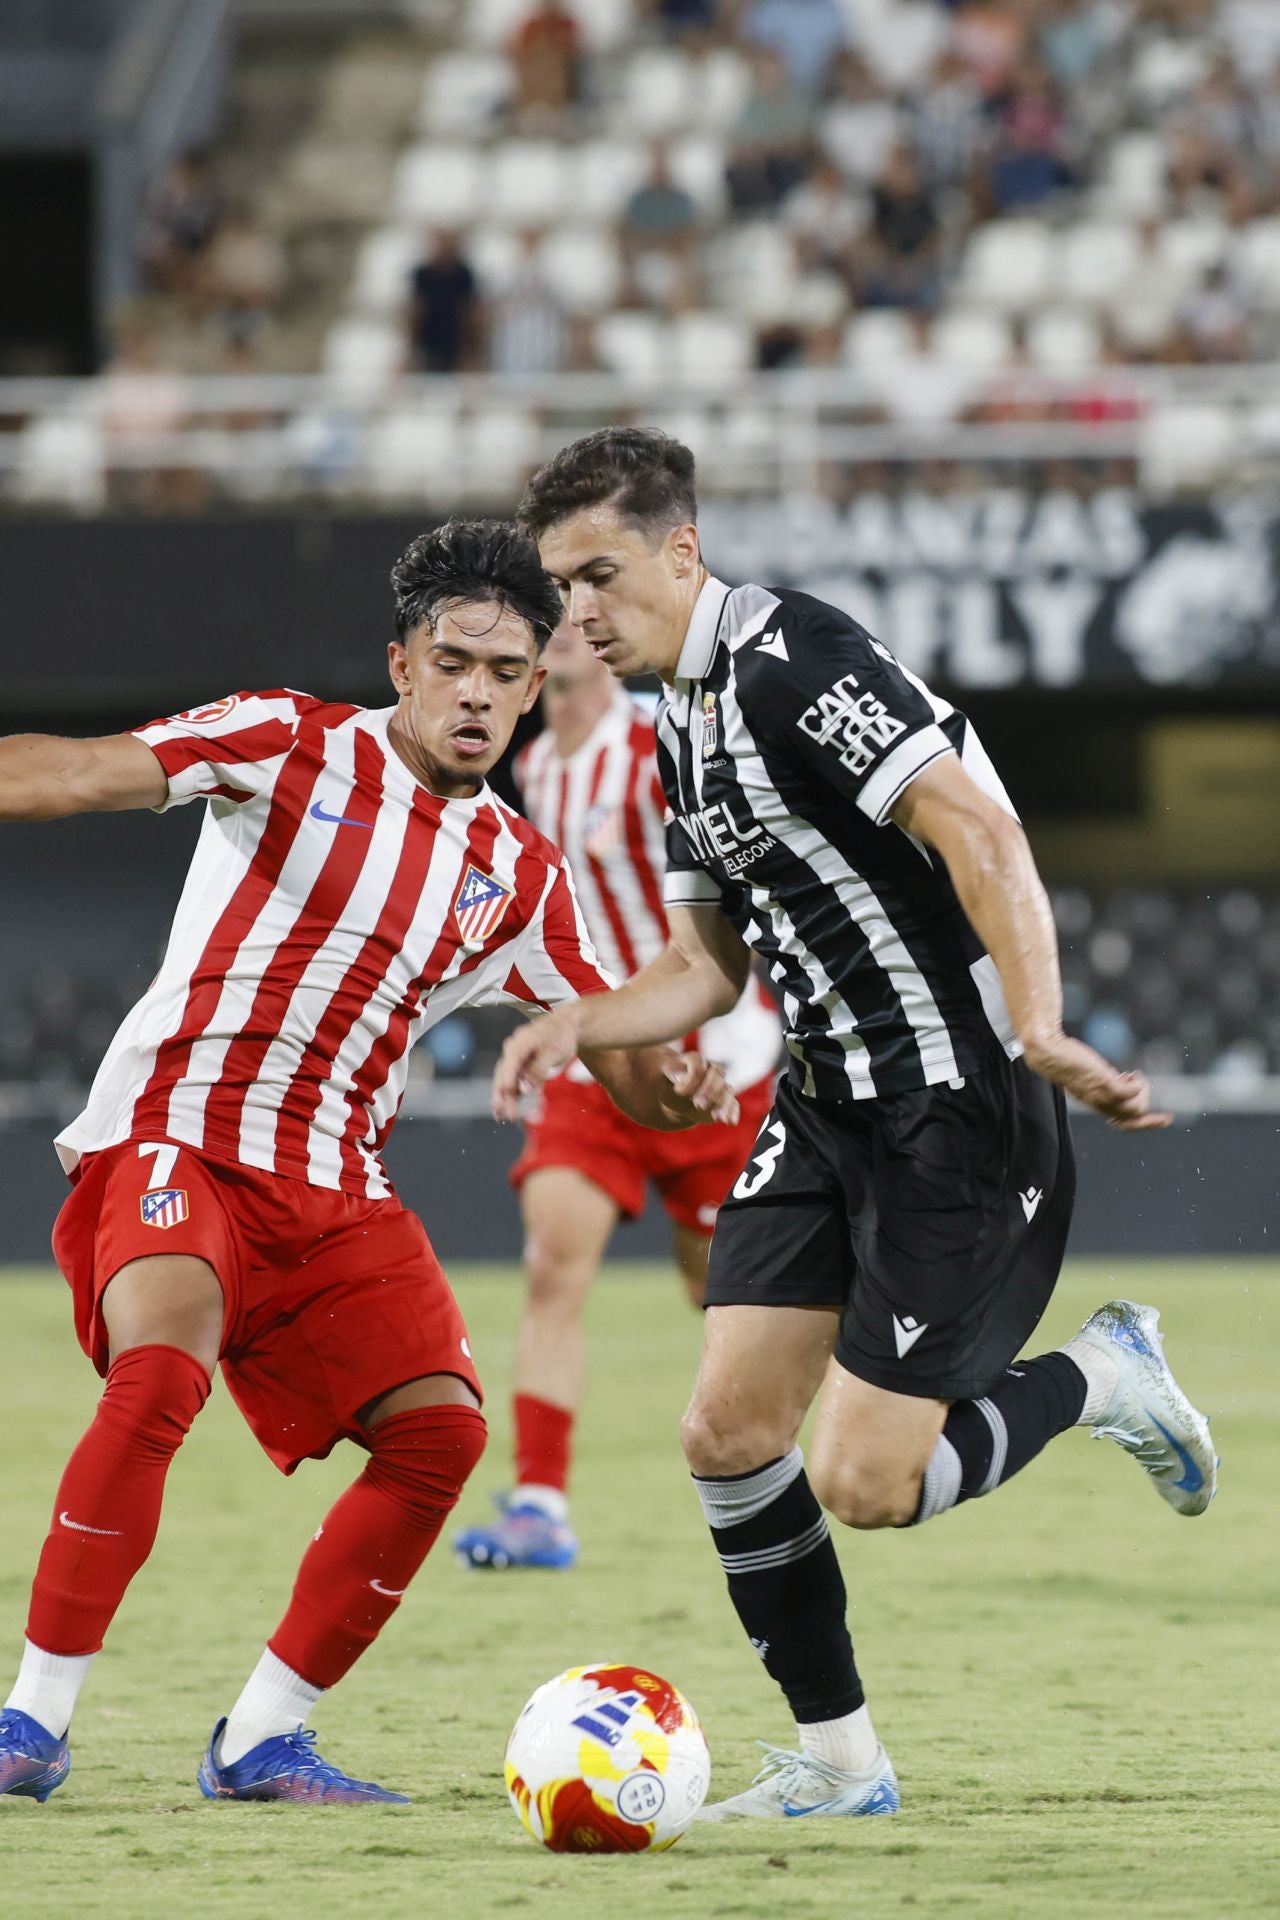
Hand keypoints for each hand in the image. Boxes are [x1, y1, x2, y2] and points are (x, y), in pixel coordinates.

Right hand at [493, 1007, 579, 1120]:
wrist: (566, 1025)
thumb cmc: (561, 1037)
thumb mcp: (554, 1053)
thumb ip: (537, 1070)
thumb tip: (524, 1089)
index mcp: (519, 1043)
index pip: (509, 1066)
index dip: (506, 1085)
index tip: (505, 1102)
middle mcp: (513, 1049)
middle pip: (503, 1074)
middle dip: (501, 1096)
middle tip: (500, 1115)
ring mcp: (516, 1056)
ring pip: (506, 1079)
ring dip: (504, 1097)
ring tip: (500, 1116)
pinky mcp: (521, 1063)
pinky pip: (514, 1079)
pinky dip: (514, 1092)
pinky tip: (513, 1106)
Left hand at [660, 1052, 739, 1127]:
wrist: (677, 1100)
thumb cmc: (670, 1085)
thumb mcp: (665, 1078)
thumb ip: (672, 1073)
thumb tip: (680, 1076)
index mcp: (696, 1060)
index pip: (698, 1065)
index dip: (692, 1079)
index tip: (680, 1092)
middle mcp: (712, 1070)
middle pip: (717, 1076)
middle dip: (709, 1091)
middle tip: (698, 1105)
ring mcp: (721, 1086)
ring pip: (727, 1091)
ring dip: (723, 1104)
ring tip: (717, 1118)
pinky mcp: (726, 1101)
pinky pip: (733, 1105)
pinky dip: (732, 1113)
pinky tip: (730, 1122)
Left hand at [1021, 1032, 1171, 1130]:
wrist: (1047, 1051)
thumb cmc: (1064, 1058)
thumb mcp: (1088, 1075)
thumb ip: (1102, 1081)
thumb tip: (1118, 1078)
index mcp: (1096, 1103)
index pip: (1124, 1124)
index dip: (1146, 1124)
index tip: (1166, 1119)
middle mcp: (1099, 1104)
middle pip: (1134, 1118)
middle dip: (1145, 1101)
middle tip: (1136, 1080)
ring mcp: (1101, 1095)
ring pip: (1136, 1108)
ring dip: (1143, 1091)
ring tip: (1133, 1076)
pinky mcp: (1103, 1083)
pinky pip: (1130, 1094)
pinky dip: (1137, 1085)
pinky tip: (1130, 1073)